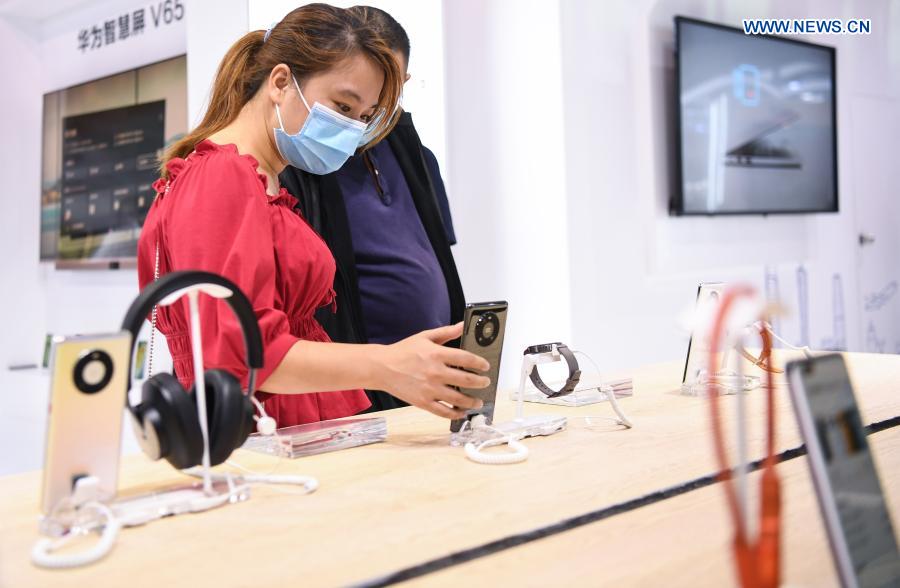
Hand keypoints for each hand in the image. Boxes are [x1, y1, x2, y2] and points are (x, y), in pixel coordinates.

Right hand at [372, 323, 490, 418]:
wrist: (381, 367)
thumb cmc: (403, 351)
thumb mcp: (425, 336)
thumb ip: (446, 332)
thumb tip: (463, 325)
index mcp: (436, 354)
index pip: (466, 358)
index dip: (480, 363)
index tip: (486, 366)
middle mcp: (435, 372)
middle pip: (466, 380)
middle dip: (481, 382)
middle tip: (486, 383)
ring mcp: (429, 389)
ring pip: (458, 399)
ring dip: (472, 401)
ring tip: (478, 401)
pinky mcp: (422, 402)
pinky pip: (443, 411)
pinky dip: (455, 413)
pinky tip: (462, 412)